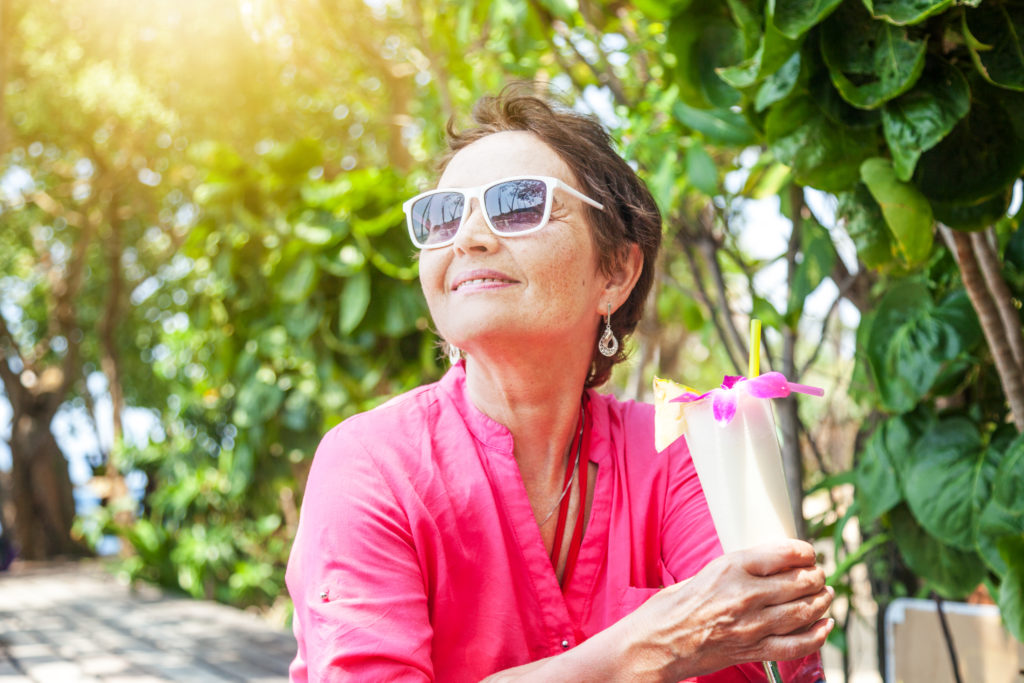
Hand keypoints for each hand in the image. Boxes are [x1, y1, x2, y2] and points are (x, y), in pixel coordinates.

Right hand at [622, 539, 833, 680]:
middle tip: (819, 576)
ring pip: (804, 612)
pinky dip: (817, 636)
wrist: (656, 644)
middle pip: (800, 583)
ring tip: (825, 596)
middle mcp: (746, 595)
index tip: (809, 553)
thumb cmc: (672, 608)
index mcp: (731, 568)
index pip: (784, 554)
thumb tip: (769, 565)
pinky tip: (824, 626)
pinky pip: (796, 645)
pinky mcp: (753, 651)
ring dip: (821, 602)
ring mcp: (752, 626)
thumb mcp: (704, 574)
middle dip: (816, 578)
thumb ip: (738, 570)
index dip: (805, 552)